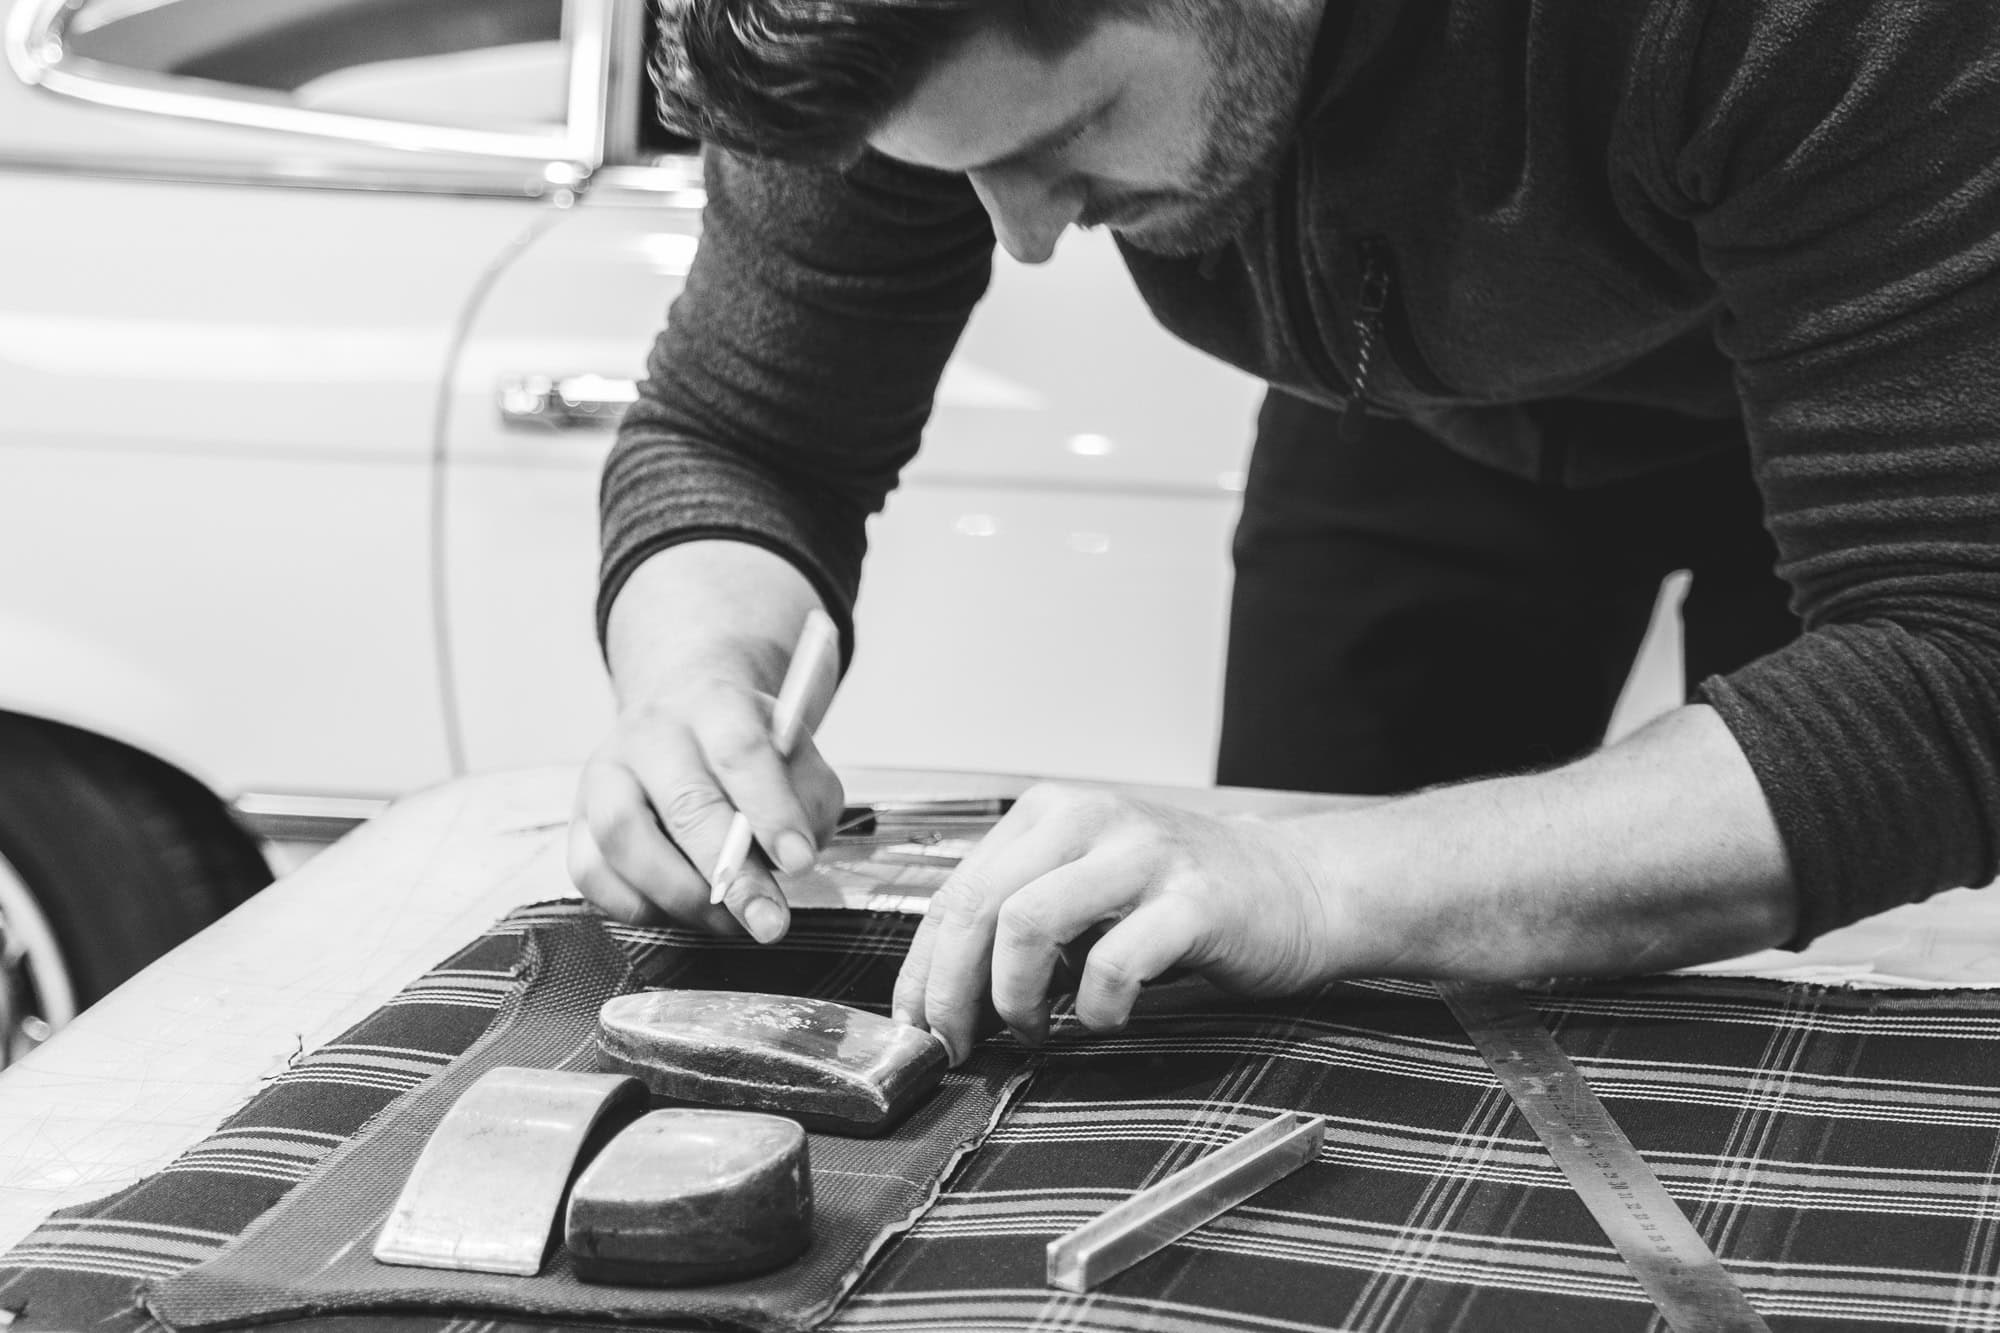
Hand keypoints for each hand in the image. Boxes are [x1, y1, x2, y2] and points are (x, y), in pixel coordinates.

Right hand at [567, 666, 843, 942]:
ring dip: (680, 894)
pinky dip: (636, 904)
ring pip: (623, 838)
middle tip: (768, 920)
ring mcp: (605, 774)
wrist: (683, 718)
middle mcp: (651, 733)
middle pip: (684, 804)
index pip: (740, 752)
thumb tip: (793, 855)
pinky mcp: (578, 818)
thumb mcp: (796, 753)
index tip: (800, 863)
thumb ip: (809, 798)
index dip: (771, 812)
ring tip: (727, 921)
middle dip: (733, 875)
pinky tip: (679, 912)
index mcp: (714, 704)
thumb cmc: (745, 750)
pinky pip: (591, 872)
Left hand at [891, 783, 1337, 1063]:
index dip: (923, 969)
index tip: (917, 1026)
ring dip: (1014, 997)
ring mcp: (1143, 855)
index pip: (957, 890)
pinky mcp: (1193, 900)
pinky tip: (1103, 1018)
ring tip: (1033, 1031)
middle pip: (980, 906)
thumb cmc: (1183, 898)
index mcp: (1052, 813)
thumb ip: (1021, 922)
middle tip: (960, 1045)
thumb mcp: (1087, 888)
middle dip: (953, 991)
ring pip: (1027, 922)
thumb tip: (946, 998)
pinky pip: (1114, 962)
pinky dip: (1094, 1007)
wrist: (1297, 887)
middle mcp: (1090, 819)